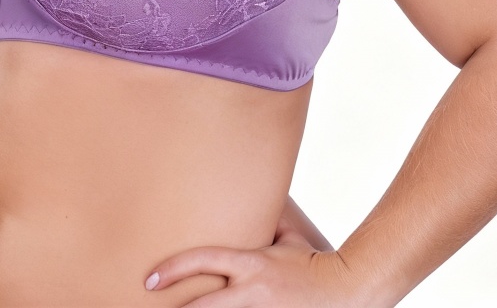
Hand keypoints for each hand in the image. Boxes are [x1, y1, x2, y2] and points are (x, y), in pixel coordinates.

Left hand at [143, 229, 356, 306]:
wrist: (346, 288)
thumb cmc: (311, 259)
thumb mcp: (284, 236)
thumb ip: (260, 223)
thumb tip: (239, 200)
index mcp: (251, 263)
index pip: (203, 260)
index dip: (173, 269)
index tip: (150, 278)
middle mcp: (252, 292)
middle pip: (204, 306)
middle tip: (151, 307)